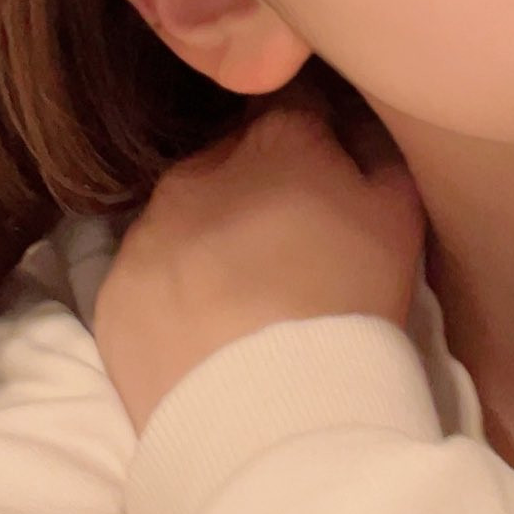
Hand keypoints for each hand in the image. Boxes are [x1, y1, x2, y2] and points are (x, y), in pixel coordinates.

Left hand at [86, 100, 428, 435]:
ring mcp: (147, 230)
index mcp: (275, 138)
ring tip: (245, 301)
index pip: (294, 104)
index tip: (328, 178)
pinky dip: (173, 295)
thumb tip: (353, 126)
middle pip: (232, 161)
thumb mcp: (400, 217)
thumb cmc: (349, 303)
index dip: (316, 137)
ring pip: (182, 218)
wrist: (269, 409)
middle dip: (257, 189)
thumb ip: (376, 153)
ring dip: (209, 240)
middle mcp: (197, 169)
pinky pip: (149, 277)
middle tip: (290, 250)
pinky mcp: (114, 291)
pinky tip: (205, 334)